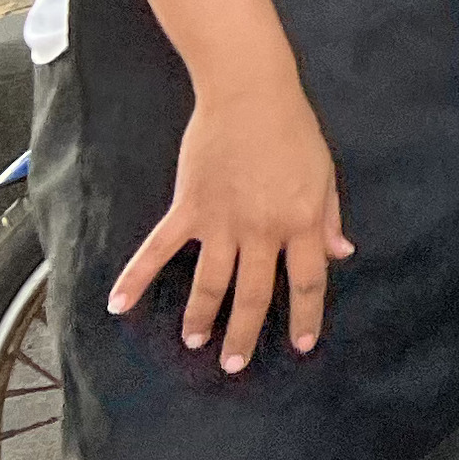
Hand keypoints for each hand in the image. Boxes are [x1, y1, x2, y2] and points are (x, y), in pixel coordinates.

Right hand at [109, 78, 350, 370]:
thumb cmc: (293, 132)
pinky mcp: (188, 209)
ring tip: (194, 342)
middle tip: (234, 365)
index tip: (301, 345)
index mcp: (300, 223)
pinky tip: (118, 305)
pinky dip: (136, 278)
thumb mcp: (324, 175)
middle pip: (254, 294)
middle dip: (244, 334)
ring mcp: (222, 222)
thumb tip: (340, 254)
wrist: (250, 94)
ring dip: (200, 317)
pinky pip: (159, 250)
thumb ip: (328, 218)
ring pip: (210, 283)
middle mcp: (262, 230)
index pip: (307, 281)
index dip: (306, 315)